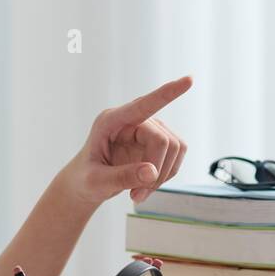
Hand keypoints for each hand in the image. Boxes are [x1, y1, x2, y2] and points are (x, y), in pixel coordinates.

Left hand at [60, 75, 192, 207]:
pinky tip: (145, 186)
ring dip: (162, 177)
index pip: (143, 105)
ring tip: (138, 193)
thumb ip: (122, 177)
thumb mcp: (97, 182)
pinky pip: (177, 156)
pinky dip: (165, 176)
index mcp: (111, 121)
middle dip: (156, 172)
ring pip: (175, 148)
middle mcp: (132, 120)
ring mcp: (148, 129)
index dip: (167, 94)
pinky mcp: (158, 141)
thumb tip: (152, 173)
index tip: (189, 80)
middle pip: (163, 141)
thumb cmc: (85, 180)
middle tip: (137, 195)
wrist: (86, 184)